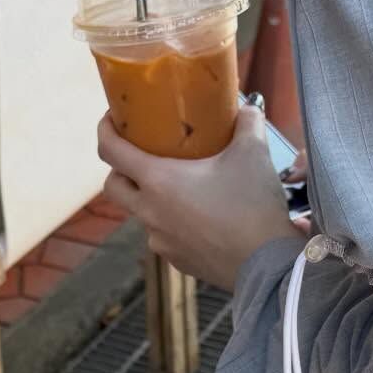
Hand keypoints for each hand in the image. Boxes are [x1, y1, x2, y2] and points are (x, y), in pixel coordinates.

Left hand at [97, 105, 299, 291]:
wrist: (267, 263)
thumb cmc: (254, 204)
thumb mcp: (253, 152)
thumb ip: (248, 123)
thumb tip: (247, 109)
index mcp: (157, 180)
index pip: (110, 151)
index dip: (105, 130)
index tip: (112, 119)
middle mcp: (149, 212)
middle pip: (113, 187)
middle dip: (119, 169)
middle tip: (141, 155)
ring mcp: (160, 240)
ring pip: (141, 213)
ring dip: (151, 198)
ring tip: (182, 187)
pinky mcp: (176, 260)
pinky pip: (164, 236)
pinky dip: (173, 222)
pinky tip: (200, 217)